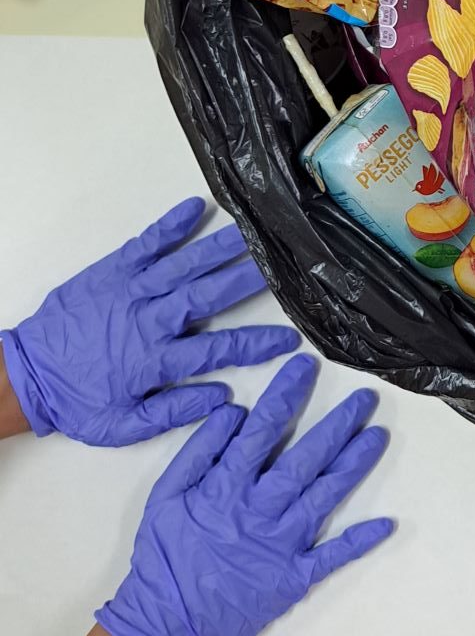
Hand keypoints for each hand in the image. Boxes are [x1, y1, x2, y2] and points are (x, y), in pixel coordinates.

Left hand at [0, 198, 298, 444]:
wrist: (27, 375)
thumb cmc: (78, 402)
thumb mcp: (121, 427)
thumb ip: (171, 414)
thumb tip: (221, 397)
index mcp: (154, 360)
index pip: (217, 349)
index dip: (256, 344)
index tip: (288, 339)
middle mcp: (148, 321)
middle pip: (206, 296)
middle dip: (245, 280)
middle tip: (278, 265)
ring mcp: (131, 291)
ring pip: (183, 266)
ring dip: (219, 248)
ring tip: (252, 232)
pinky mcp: (113, 271)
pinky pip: (146, 244)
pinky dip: (170, 225)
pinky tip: (196, 208)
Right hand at [95, 355, 392, 635]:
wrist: (163, 624)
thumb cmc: (164, 557)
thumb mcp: (164, 498)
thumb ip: (197, 452)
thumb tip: (231, 411)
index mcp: (227, 489)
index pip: (263, 430)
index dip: (286, 394)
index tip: (307, 366)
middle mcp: (259, 512)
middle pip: (305, 459)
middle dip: (338, 424)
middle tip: (365, 397)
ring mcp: (280, 545)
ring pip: (324, 496)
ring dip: (354, 464)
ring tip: (378, 435)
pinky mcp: (292, 577)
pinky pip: (331, 557)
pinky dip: (358, 541)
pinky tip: (386, 523)